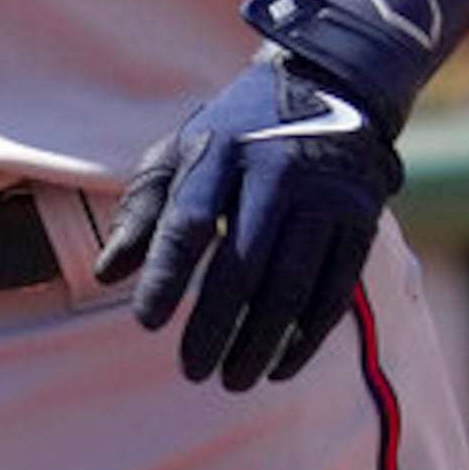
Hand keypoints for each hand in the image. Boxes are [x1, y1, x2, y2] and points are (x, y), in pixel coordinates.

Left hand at [94, 47, 401, 388]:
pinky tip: (281, 366)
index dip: (165, 275)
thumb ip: (145, 210)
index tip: (146, 323)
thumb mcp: (182, 151)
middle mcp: (276, 173)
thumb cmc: (235, 134)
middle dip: (214, 325)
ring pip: (290, 286)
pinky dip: (306, 335)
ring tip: (233, 379)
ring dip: (261, 341)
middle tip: (192, 371)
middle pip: (242, 264)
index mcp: (220, 152)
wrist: (328, 90)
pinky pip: (334, 291)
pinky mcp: (360, 220)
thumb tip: (108, 273)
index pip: (188, 222)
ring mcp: (324, 197)